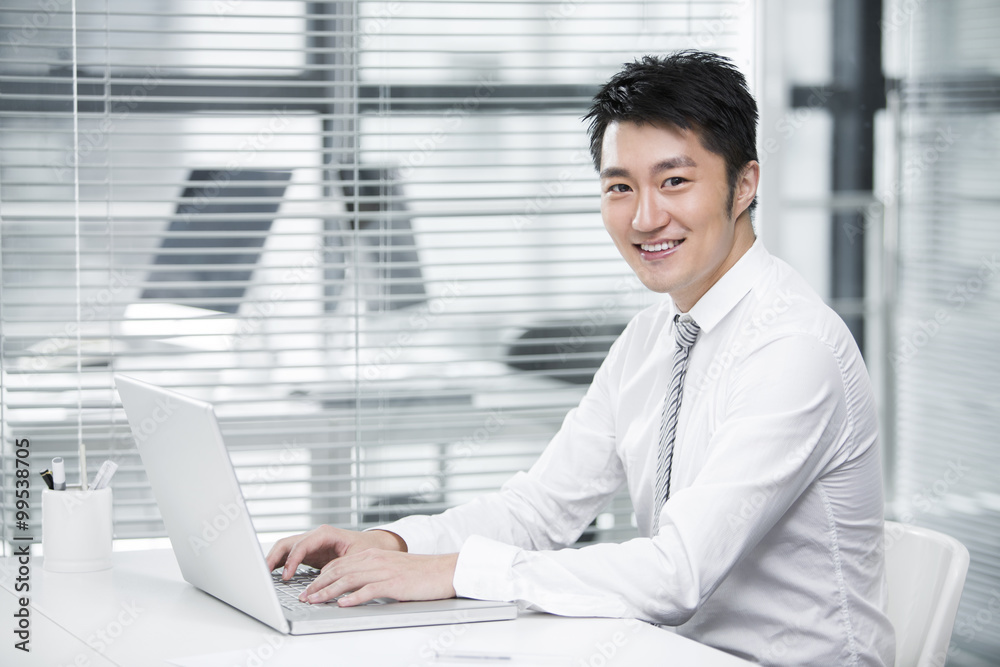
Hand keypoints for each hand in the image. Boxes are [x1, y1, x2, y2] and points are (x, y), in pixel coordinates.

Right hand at [265, 525, 406, 579]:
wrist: (375, 546)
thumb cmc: (367, 549)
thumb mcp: (355, 558)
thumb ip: (338, 567)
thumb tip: (322, 581)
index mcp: (325, 534)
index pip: (302, 545)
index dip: (292, 561)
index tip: (286, 576)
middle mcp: (315, 536)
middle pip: (287, 543)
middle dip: (273, 557)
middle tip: (263, 574)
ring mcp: (310, 543)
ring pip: (285, 548)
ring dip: (273, 560)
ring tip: (263, 575)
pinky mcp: (309, 553)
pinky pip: (289, 556)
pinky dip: (279, 563)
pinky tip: (272, 574)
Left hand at [301, 549, 458, 606]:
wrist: (444, 570)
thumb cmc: (420, 572)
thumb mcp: (391, 568)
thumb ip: (372, 573)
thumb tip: (352, 587)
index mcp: (373, 555)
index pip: (339, 564)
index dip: (320, 576)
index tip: (308, 588)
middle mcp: (375, 560)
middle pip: (339, 571)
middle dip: (317, 584)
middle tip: (304, 596)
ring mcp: (384, 571)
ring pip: (348, 580)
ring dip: (328, 591)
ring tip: (315, 600)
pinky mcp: (394, 583)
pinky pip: (369, 590)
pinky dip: (353, 598)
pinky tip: (342, 604)